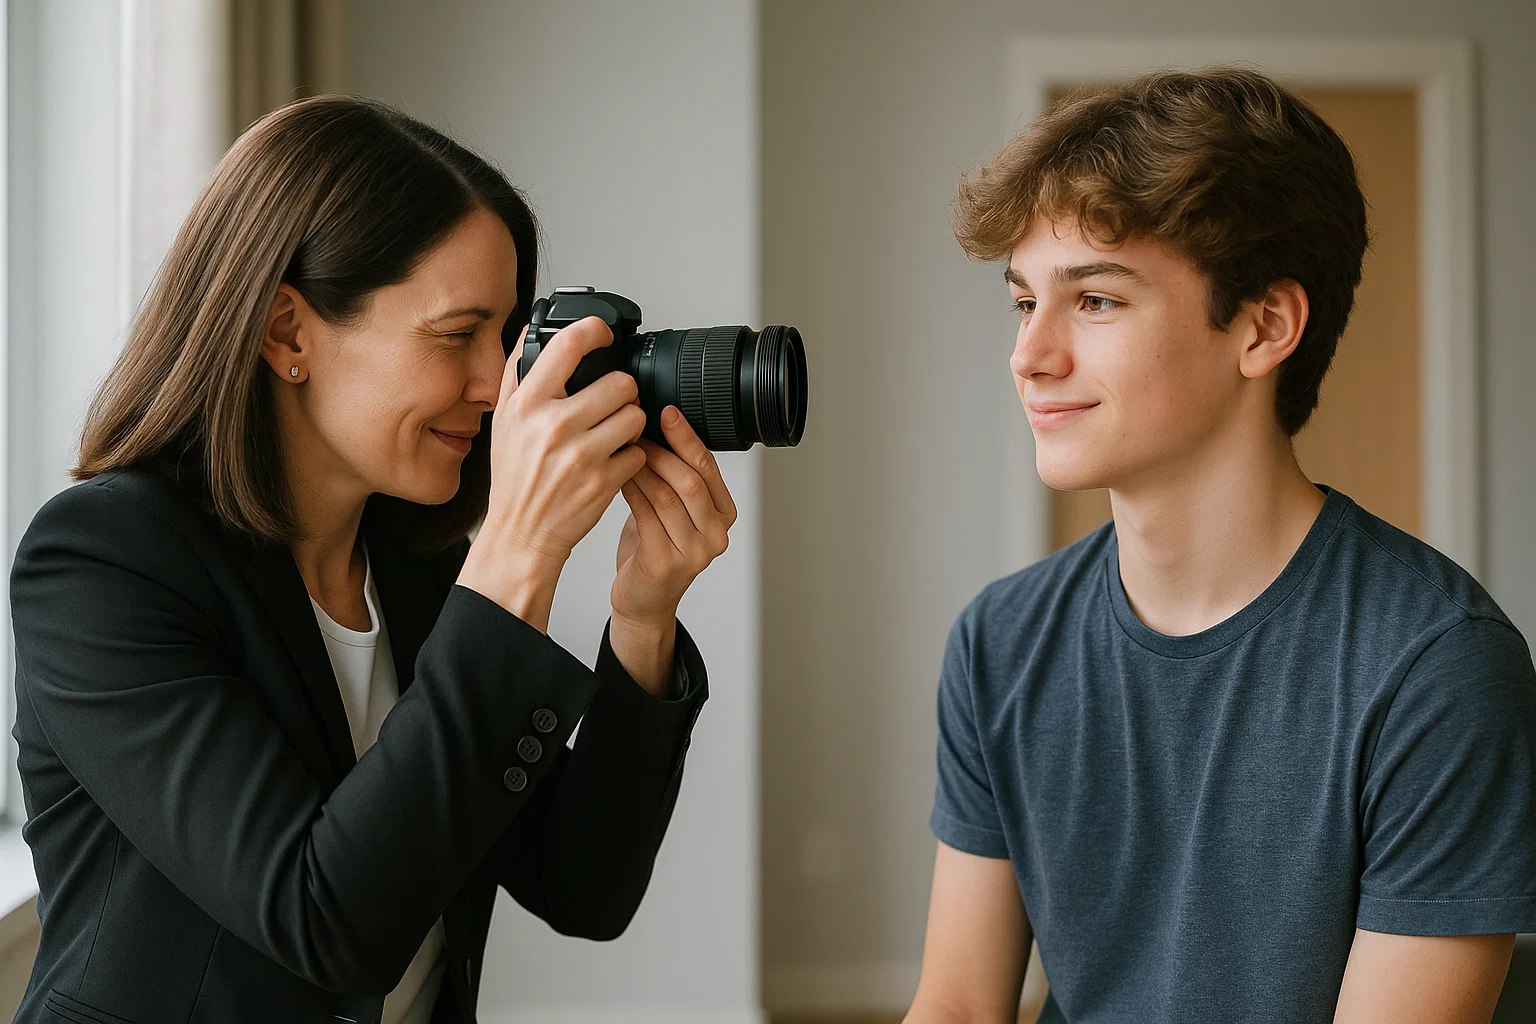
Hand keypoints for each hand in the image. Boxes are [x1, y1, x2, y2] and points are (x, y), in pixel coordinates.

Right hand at [458, 317, 646, 629]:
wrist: (521, 534)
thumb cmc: (514, 479)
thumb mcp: (503, 422)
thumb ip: (517, 373)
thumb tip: (532, 330)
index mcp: (528, 405)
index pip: (569, 346)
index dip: (595, 330)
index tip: (603, 333)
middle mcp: (554, 426)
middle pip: (619, 382)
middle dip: (622, 391)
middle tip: (612, 402)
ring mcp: (581, 454)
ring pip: (635, 415)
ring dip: (631, 421)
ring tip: (615, 431)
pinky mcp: (604, 480)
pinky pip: (638, 451)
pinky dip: (632, 456)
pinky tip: (613, 460)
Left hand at [608, 407, 736, 691]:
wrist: (643, 600)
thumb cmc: (654, 548)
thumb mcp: (672, 509)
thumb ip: (673, 476)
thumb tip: (655, 423)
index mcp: (724, 515)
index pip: (709, 468)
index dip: (687, 438)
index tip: (667, 412)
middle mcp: (716, 534)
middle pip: (692, 481)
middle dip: (663, 450)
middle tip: (636, 428)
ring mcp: (694, 553)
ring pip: (668, 497)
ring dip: (642, 468)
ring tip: (622, 449)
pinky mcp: (667, 564)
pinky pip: (647, 517)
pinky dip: (631, 491)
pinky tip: (618, 477)